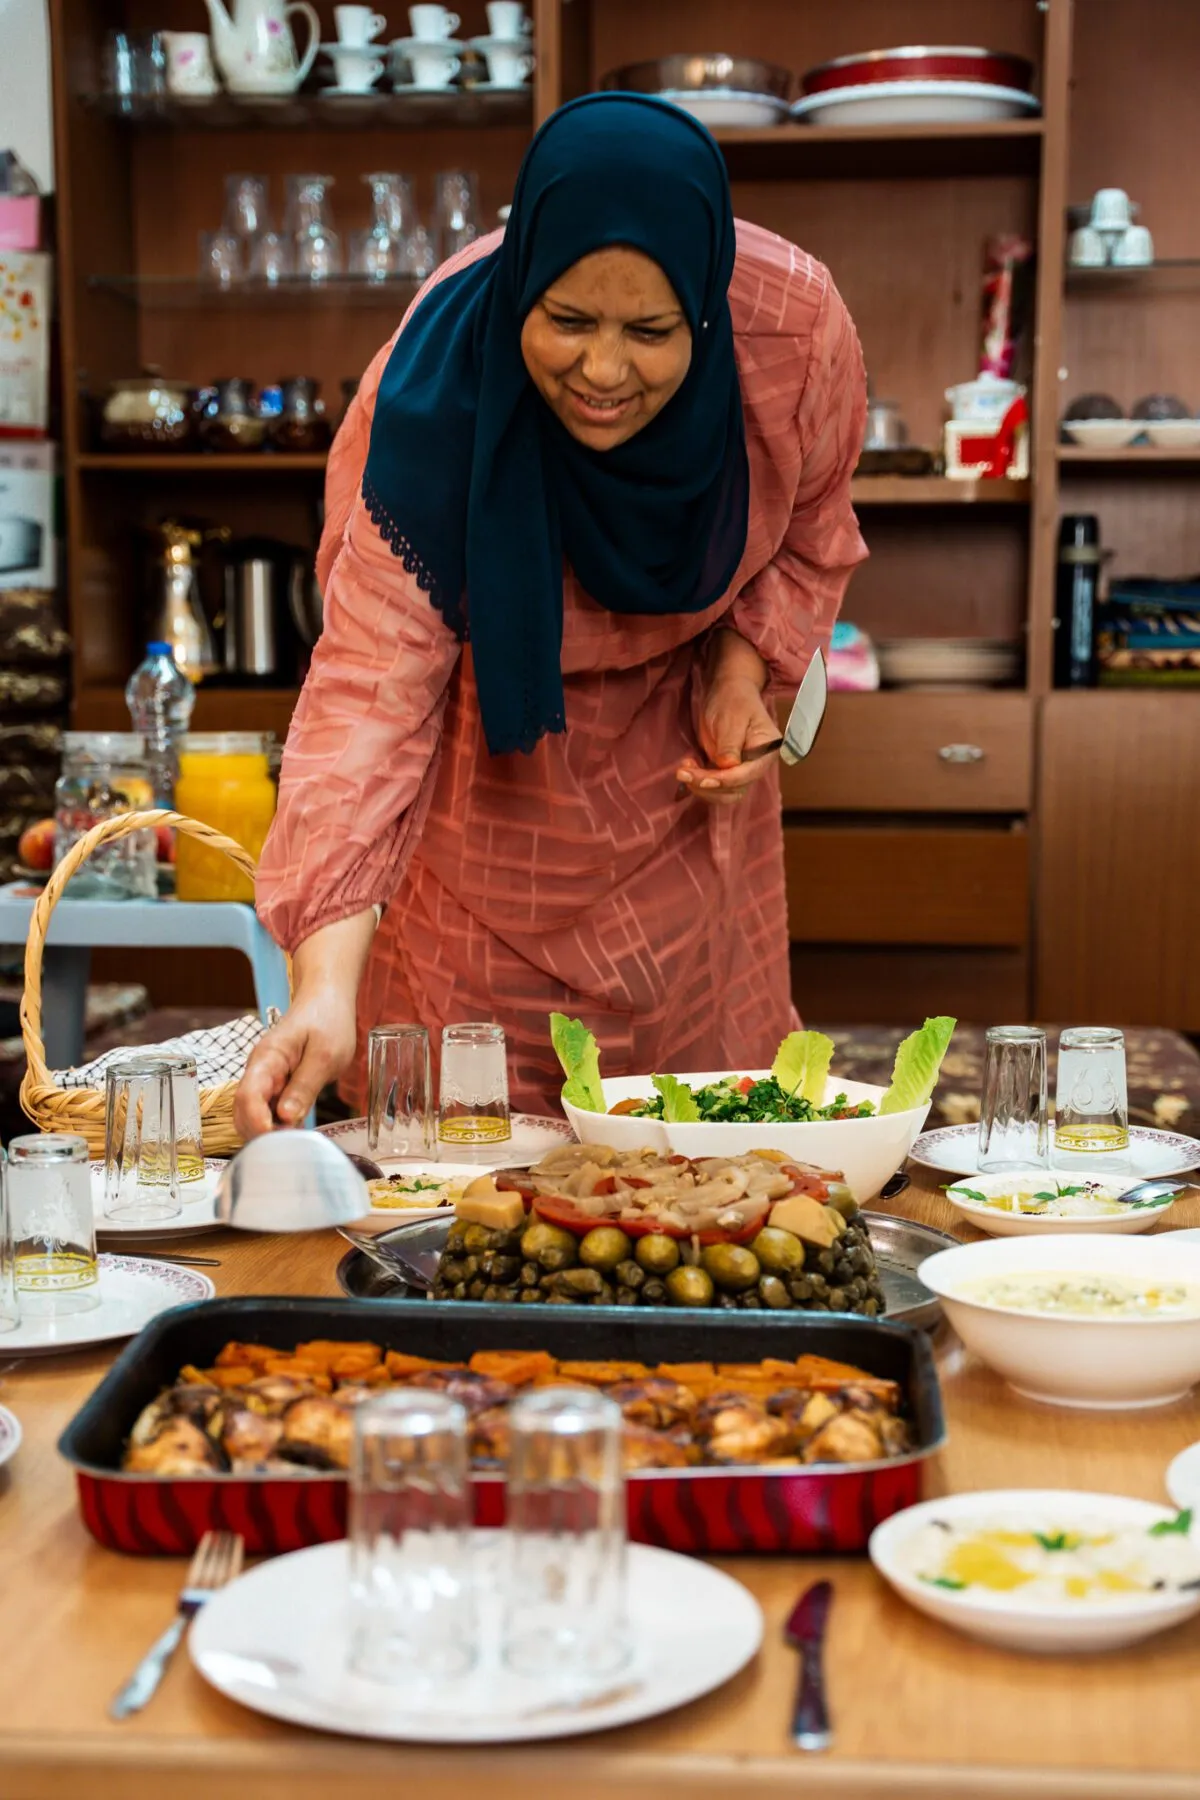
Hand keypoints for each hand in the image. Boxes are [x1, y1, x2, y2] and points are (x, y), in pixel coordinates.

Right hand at [233, 984, 357, 1138]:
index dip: (257, 1121)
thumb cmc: (327, 1020)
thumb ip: (305, 1085)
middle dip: (260, 1133)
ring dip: (267, 1132)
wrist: (326, 999)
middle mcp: (259, 1071)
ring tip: (295, 1141)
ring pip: (251, 1114)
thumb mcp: (325, 1054)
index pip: (248, 1095)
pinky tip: (296, 1132)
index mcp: (267, 1058)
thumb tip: (286, 1116)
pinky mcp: (275, 1085)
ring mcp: (265, 1079)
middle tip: (291, 1146)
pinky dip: (276, 1125)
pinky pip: (266, 1111)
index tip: (275, 1139)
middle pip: (243, 1110)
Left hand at [677, 671, 780, 805]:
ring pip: (724, 793)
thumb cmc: (733, 700)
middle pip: (735, 789)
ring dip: (701, 788)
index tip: (703, 780)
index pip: (748, 774)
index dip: (725, 780)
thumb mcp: (732, 718)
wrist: (728, 693)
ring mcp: (743, 770)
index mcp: (767, 751)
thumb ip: (730, 743)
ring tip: (683, 770)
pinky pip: (715, 787)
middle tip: (683, 773)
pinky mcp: (728, 771)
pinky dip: (699, 782)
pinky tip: (688, 767)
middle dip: (708, 785)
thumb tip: (728, 766)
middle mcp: (758, 765)